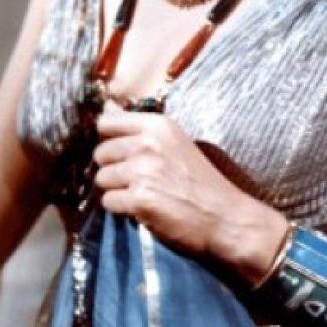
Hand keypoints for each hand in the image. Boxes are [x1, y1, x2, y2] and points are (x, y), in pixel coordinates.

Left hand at [91, 105, 288, 284]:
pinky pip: (108, 201)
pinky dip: (121, 209)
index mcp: (158, 126)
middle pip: (100, 153)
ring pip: (101, 179)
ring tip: (144, 195)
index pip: (106, 122)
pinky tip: (144, 210)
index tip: (122, 153)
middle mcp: (148, 144)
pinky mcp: (139, 199)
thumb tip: (107, 106)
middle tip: (140, 181)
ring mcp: (142, 171)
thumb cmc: (202, 183)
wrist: (226, 219)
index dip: (108, 140)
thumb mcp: (174, 143)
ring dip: (117, 190)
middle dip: (113, 169)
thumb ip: (138, 127)